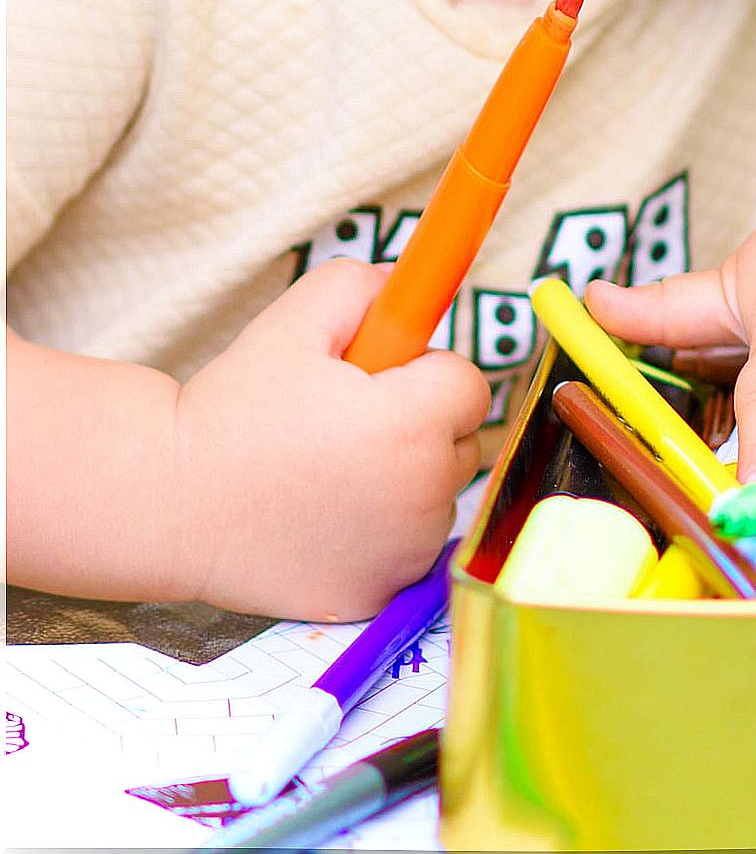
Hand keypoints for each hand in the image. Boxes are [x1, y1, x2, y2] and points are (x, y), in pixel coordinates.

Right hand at [172, 259, 488, 619]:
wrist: (165, 502)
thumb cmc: (230, 411)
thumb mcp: (291, 324)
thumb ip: (363, 288)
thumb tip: (415, 283)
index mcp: (409, 424)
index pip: (470, 386)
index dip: (426, 373)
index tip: (380, 379)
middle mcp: (420, 495)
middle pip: (461, 443)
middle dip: (420, 425)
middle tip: (346, 424)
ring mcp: (403, 552)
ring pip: (437, 497)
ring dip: (404, 480)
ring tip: (326, 471)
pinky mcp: (380, 592)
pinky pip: (408, 547)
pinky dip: (382, 532)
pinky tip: (323, 517)